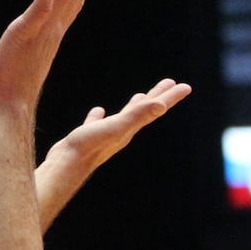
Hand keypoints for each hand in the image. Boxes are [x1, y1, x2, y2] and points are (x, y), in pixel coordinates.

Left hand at [0, 0, 99, 108]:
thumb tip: (37, 38)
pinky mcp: (27, 32)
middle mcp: (53, 28)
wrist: (12, 104)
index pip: (73, 3)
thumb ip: (37, 41)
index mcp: (54, 32)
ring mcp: (43, 29)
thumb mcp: (31, 54)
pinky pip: (42, 6)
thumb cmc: (16, 84)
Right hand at [43, 79, 192, 175]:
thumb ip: (138, 116)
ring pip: (124, 117)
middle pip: (144, 110)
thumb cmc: (89, 146)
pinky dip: (98, 116)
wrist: (64, 166)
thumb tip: (162, 105)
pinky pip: (97, 123)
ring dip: (134, 106)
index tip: (186, 86)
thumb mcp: (116, 127)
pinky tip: (98, 112)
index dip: (171, 96)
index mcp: (130, 128)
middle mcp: (121, 132)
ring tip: (140, 96)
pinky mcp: (87, 136)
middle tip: (170, 83)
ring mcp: (104, 135)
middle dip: (158, 96)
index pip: (155, 108)